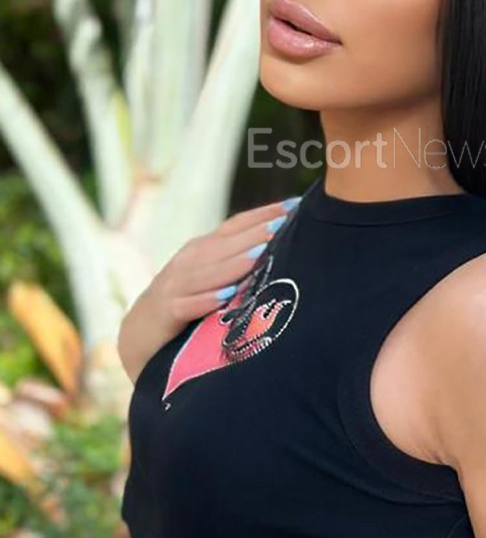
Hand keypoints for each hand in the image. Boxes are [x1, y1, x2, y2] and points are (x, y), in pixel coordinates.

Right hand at [119, 194, 300, 384]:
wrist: (139, 333)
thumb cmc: (184, 301)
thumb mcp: (208, 276)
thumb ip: (236, 262)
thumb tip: (278, 249)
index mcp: (202, 249)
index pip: (235, 225)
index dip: (262, 214)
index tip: (293, 205)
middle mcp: (189, 261)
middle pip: (226, 244)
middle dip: (256, 233)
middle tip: (286, 223)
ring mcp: (176, 286)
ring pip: (209, 272)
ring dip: (235, 263)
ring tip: (262, 252)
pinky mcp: (167, 312)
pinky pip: (188, 305)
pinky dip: (205, 300)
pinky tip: (225, 297)